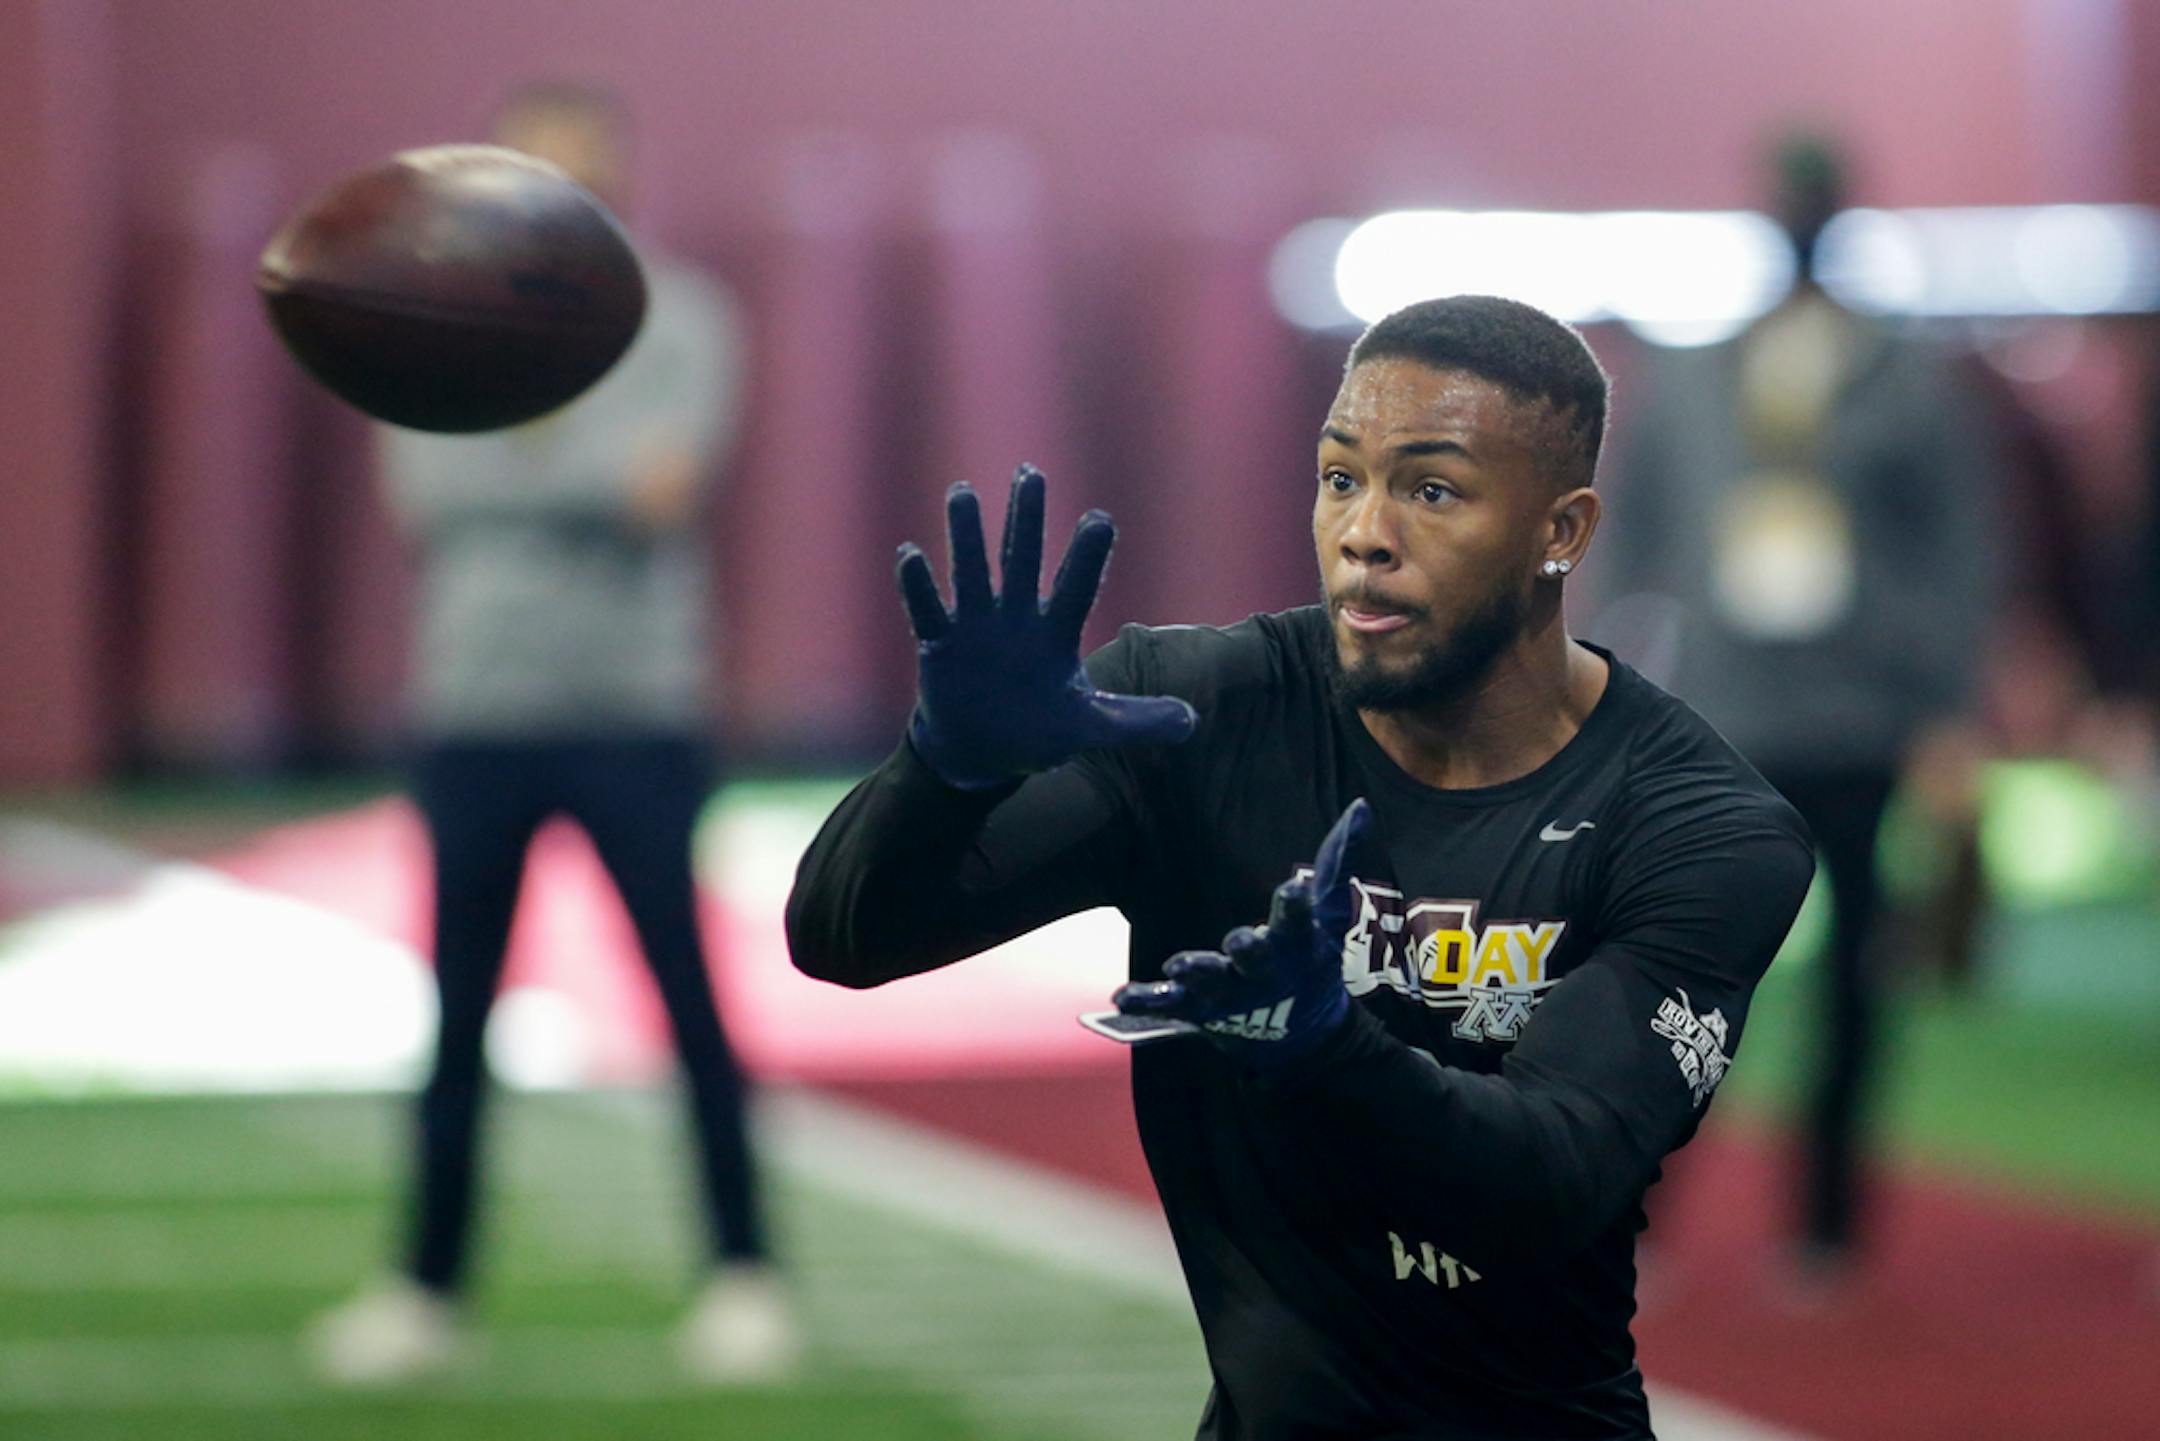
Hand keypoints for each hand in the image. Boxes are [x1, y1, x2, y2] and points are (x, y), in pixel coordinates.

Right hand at [898, 464, 1197, 788]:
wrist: (982, 751)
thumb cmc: (1039, 730)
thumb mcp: (1090, 727)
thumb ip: (1136, 721)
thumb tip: (1192, 722)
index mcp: (1056, 634)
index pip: (1076, 588)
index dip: (1087, 557)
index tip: (1100, 519)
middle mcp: (1017, 618)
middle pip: (1022, 561)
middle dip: (1026, 519)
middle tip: (1030, 474)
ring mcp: (976, 627)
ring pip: (972, 572)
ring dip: (966, 536)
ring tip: (962, 491)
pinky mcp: (941, 644)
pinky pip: (928, 610)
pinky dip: (918, 585)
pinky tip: (911, 553)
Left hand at [1110, 798, 1370, 1066]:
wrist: (1302, 1036)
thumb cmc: (1310, 962)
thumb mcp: (1327, 915)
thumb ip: (1338, 861)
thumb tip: (1361, 805)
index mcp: (1296, 945)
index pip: (1298, 920)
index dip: (1295, 905)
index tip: (1293, 887)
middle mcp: (1264, 971)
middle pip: (1256, 959)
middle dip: (1249, 950)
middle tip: (1240, 941)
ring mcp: (1231, 995)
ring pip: (1212, 983)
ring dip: (1197, 974)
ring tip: (1177, 966)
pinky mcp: (1200, 1012)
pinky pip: (1170, 1007)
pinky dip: (1147, 1002)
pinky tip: (1121, 997)